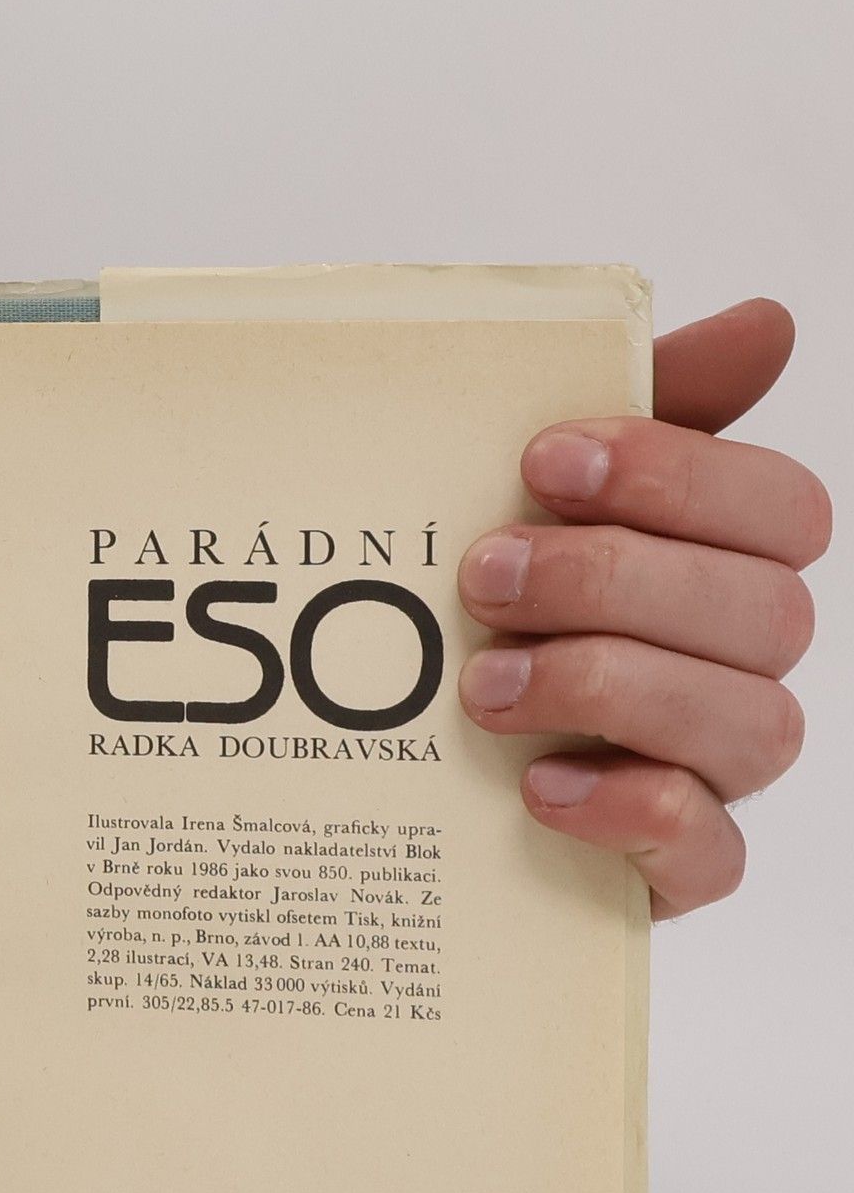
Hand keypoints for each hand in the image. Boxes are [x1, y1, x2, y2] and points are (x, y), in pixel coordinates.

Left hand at [457, 298, 829, 916]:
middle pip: (764, 614)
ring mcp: (716, 771)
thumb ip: (650, 413)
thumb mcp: (540, 504)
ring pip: (751, 725)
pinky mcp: (675, 869)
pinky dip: (633, 814)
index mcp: (728, 568)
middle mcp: (742, 667)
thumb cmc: (498, 617)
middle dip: (616, 581)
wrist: (412, 773)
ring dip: (611, 689)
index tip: (544, 460)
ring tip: (482, 688)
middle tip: (483, 577)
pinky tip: (541, 789)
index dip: (679, 476)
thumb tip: (771, 324)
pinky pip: (710, 855)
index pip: (781, 510)